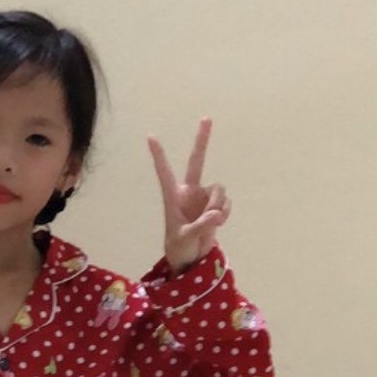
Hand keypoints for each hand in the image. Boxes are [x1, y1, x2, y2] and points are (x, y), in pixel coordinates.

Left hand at [148, 118, 230, 273]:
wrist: (192, 259)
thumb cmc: (179, 248)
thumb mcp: (184, 239)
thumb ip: (200, 226)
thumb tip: (216, 215)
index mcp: (172, 198)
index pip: (164, 173)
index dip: (158, 156)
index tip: (150, 136)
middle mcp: (189, 192)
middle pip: (197, 161)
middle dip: (202, 140)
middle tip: (206, 117)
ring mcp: (203, 197)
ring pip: (219, 190)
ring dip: (218, 206)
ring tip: (211, 223)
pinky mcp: (216, 205)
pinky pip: (226, 202)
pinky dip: (225, 213)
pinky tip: (218, 223)